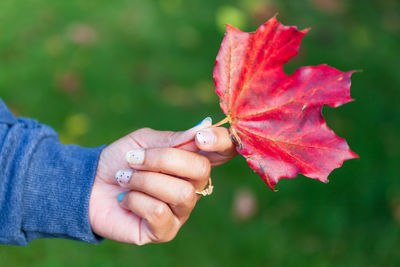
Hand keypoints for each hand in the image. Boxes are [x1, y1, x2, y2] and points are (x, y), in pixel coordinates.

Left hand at [89, 118, 236, 243]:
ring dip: (145, 181)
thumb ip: (174, 138)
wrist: (89, 185)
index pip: (224, 152)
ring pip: (180, 193)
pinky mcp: (165, 230)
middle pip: (201, 170)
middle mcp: (193, 186)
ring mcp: (181, 211)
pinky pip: (160, 212)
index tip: (200, 137)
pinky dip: (136, 200)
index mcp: (191, 161)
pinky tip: (125, 200)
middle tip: (134, 159)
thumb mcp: (144, 141)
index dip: (221, 143)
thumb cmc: (120, 160)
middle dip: (163, 159)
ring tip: (124, 179)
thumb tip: (204, 127)